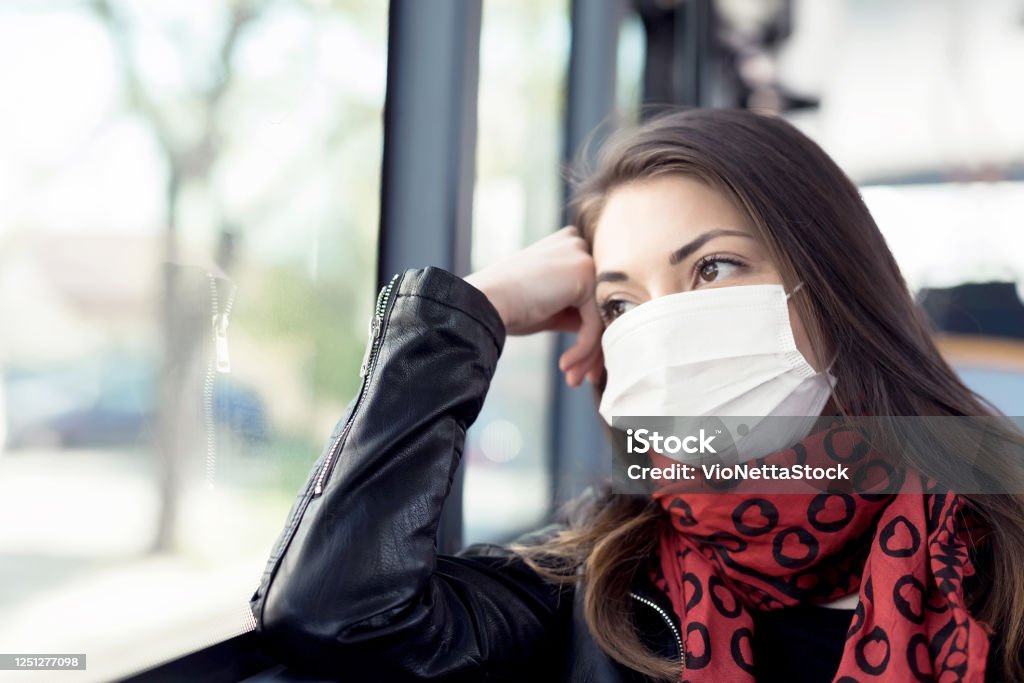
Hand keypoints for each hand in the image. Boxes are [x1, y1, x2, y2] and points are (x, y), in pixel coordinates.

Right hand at [464, 226, 603, 387]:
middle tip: (585, 378)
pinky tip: (565, 365)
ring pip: (601, 315)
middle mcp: (579, 243)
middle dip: (594, 348)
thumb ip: (577, 310)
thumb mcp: (550, 306)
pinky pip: (595, 322)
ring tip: (574, 379)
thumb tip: (605, 333)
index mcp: (569, 244)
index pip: (592, 294)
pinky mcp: (584, 274)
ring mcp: (583, 256)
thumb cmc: (508, 307)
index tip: (582, 365)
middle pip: (600, 304)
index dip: (591, 333)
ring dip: (589, 354)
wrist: (481, 303)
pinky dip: (583, 349)